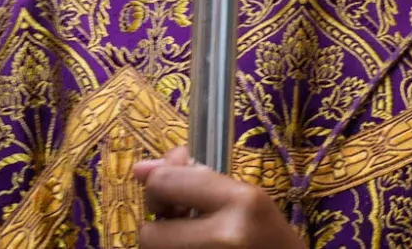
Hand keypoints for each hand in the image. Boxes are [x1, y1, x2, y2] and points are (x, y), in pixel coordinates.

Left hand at [135, 145, 299, 248]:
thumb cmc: (270, 236)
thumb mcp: (245, 196)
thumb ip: (195, 178)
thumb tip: (140, 169)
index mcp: (242, 202)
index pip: (165, 184)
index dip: (159, 185)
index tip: (171, 192)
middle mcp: (225, 236)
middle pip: (148, 234)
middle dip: (159, 229)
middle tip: (181, 225)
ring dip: (165, 245)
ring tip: (194, 240)